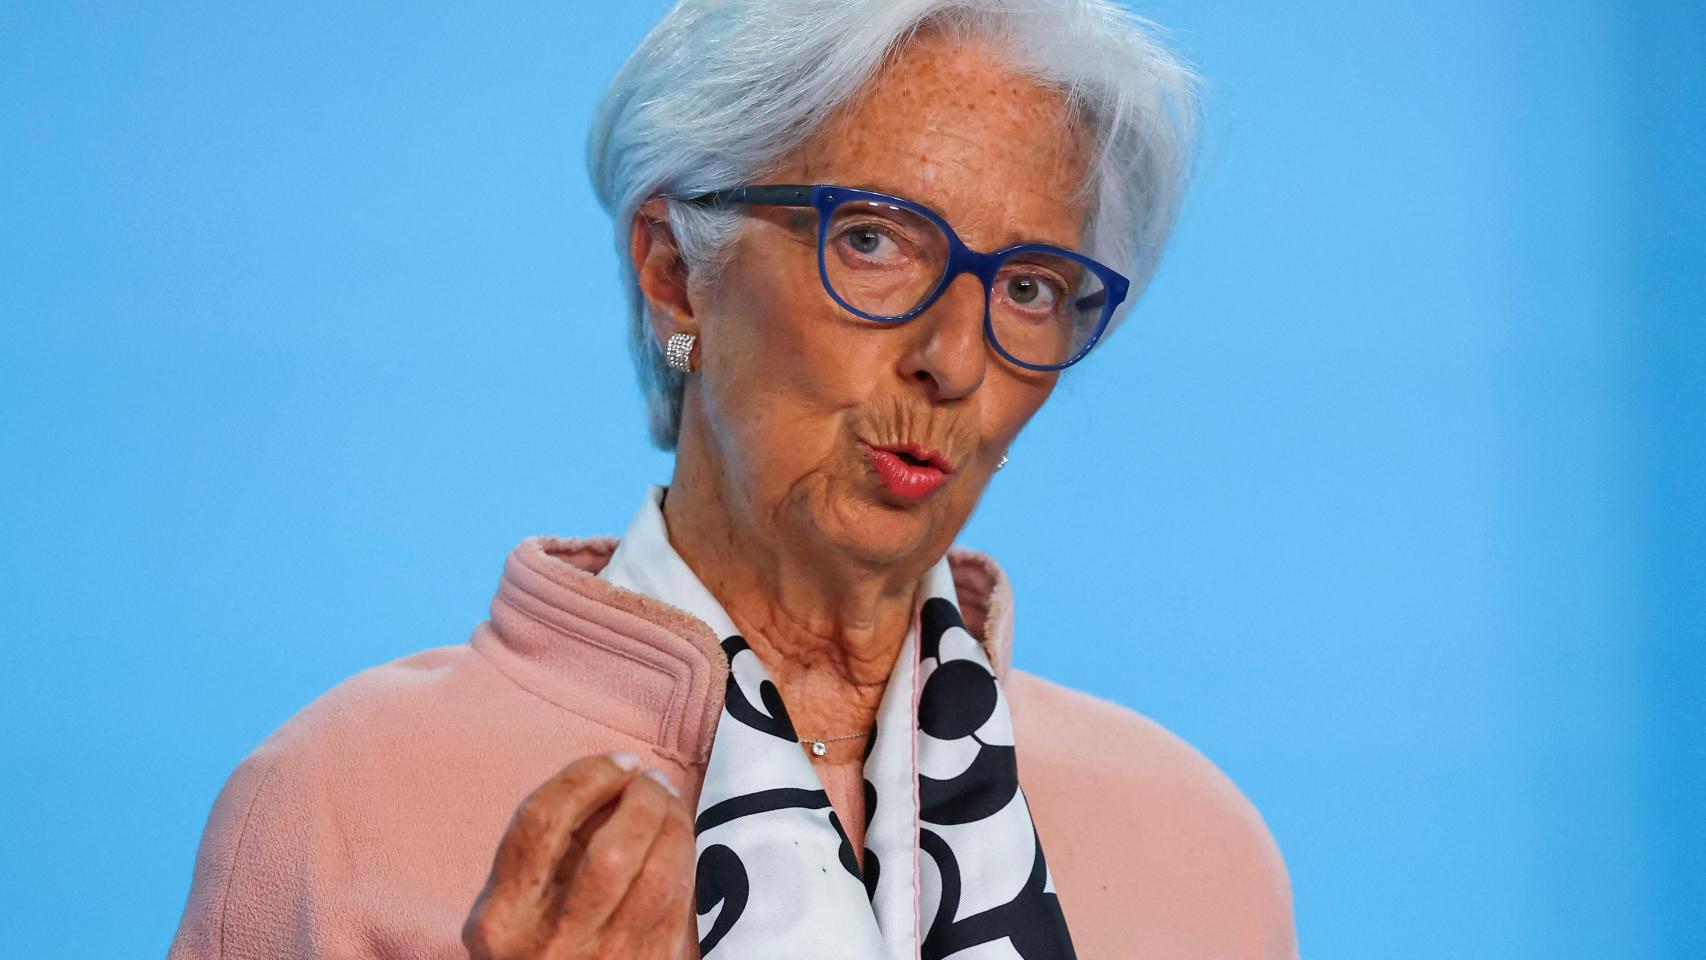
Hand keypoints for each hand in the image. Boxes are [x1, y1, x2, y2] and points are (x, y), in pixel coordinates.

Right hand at [463, 752, 695, 959]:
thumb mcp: (508, 906)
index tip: (620, 762)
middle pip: (613, 850)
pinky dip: (684, 860)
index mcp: (503, 916)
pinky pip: (679, 904)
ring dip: (674, 825)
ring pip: (657, 876)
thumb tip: (611, 785)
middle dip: (643, 800)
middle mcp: (552, 941)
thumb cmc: (527, 949)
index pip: (543, 821)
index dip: (589, 776)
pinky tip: (678, 843)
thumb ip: (545, 850)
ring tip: (669, 803)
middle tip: (651, 780)